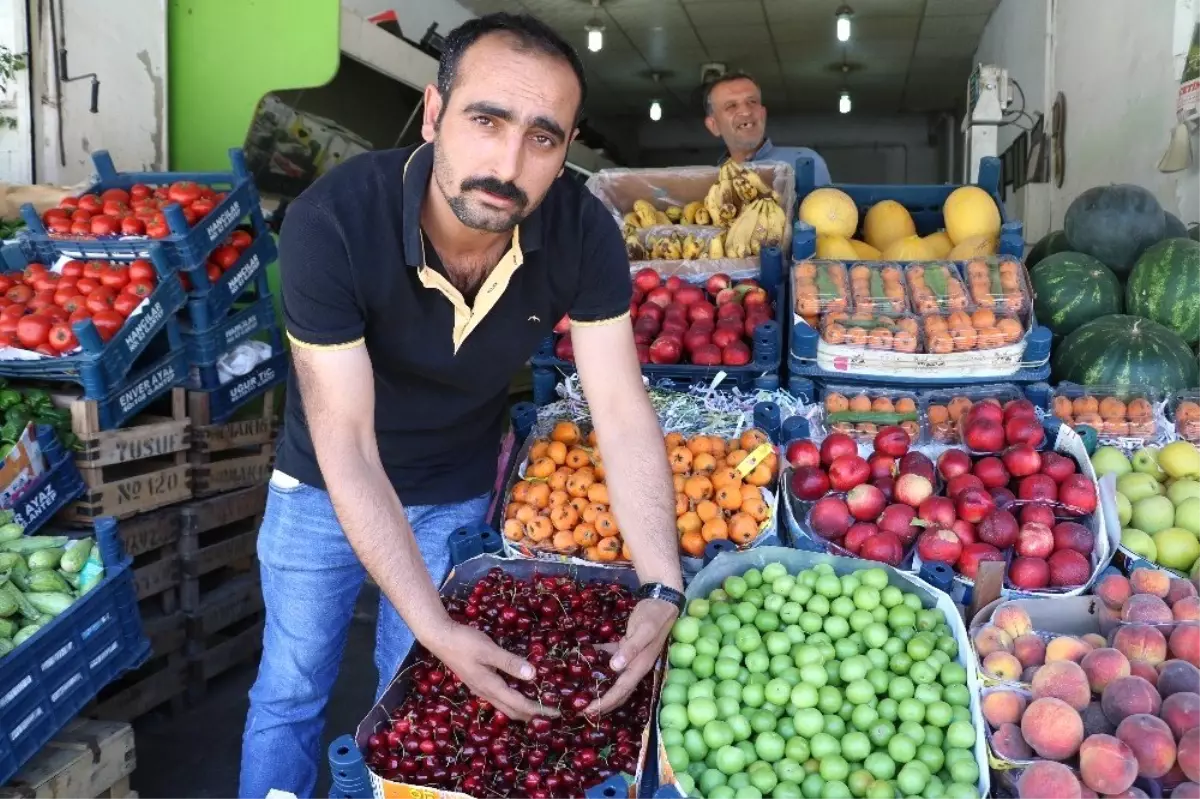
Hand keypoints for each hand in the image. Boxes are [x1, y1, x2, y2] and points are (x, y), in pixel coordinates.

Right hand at [426, 621, 554, 720]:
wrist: (439, 638)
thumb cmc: (464, 642)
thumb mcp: (488, 650)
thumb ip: (510, 662)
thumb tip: (533, 675)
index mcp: (490, 686)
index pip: (519, 705)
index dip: (538, 710)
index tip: (555, 712)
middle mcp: (486, 692)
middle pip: (513, 711)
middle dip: (532, 715)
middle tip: (551, 713)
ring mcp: (480, 688)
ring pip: (505, 706)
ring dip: (523, 709)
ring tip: (539, 705)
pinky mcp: (478, 681)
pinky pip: (500, 697)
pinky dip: (513, 700)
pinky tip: (519, 690)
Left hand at [585, 597, 676, 714]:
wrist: (663, 602)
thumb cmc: (654, 616)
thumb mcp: (644, 631)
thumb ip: (631, 649)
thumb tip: (615, 667)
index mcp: (640, 666)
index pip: (621, 690)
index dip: (605, 702)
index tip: (589, 712)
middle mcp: (635, 666)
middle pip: (618, 691)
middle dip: (602, 703)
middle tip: (582, 711)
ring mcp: (631, 658)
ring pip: (614, 678)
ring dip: (600, 686)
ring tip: (583, 693)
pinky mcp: (626, 647)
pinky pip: (610, 657)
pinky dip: (598, 660)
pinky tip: (583, 659)